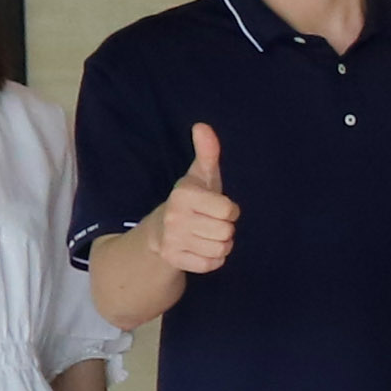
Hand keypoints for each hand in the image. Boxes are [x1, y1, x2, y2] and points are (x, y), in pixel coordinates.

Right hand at [152, 123, 241, 276]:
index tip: (215, 206)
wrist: (160, 230)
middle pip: (226, 232)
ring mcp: (171, 240)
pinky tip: (200, 248)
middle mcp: (174, 217)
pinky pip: (211, 264)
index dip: (229, 210)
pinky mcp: (172, 259)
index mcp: (184, 194)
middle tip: (210, 223)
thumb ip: (207, 151)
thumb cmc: (191, 200)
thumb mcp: (201, 175)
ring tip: (205, 235)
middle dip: (225, 229)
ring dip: (219, 244)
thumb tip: (202, 126)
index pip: (230, 210)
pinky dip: (212, 259)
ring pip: (221, 249)